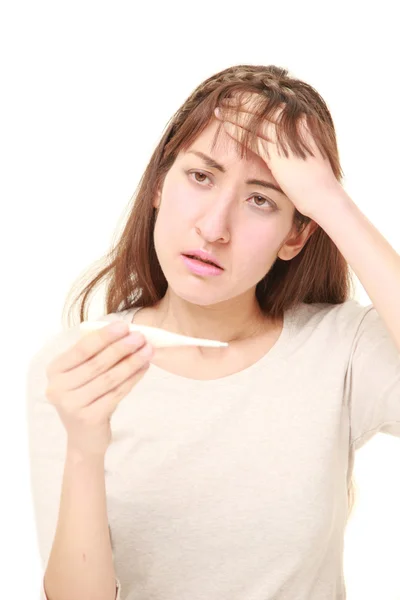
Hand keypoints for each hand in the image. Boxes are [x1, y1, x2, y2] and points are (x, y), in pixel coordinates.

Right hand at [45, 322, 153, 457]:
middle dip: (121, 348)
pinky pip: (116, 393)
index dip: (104, 336)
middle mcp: (58, 388)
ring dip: (131, 362)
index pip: (81, 349)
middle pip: (97, 363)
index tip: (124, 326)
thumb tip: (125, 332)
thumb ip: (96, 355)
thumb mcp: (83, 375)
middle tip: (140, 337)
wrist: (84, 438)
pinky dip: (133, 379)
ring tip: (148, 351)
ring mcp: (72, 405)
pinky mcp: (89, 418)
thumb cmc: (87, 398)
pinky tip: (144, 368)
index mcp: (55, 371)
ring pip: (109, 378)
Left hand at [214, 94, 342, 218]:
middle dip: (243, 102)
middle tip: (225, 97)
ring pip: (255, 120)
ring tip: (219, 109)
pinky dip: (237, 130)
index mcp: (303, 122)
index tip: (241, 96)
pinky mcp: (278, 154)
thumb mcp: (307, 153)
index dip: (256, 99)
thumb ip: (295, 142)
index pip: (275, 104)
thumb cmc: (316, 179)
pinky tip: (225, 126)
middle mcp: (295, 125)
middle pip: (264, 108)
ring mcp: (287, 139)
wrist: (323, 195)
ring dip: (235, 113)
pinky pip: (252, 137)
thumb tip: (282, 140)